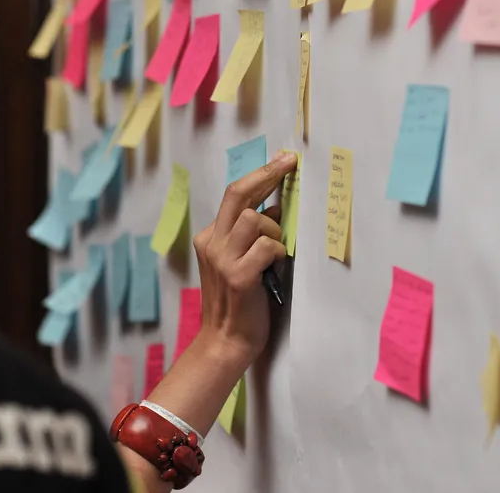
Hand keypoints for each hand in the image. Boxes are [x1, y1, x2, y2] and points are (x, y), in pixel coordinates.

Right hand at [193, 151, 298, 366]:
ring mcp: (223, 259)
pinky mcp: (239, 276)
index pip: (235, 194)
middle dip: (267, 174)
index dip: (261, 173)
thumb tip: (277, 207)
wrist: (226, 341)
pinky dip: (277, 252)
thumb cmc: (241, 300)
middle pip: (238, 194)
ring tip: (276, 251)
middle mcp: (211, 243)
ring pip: (254, 219)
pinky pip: (267, 247)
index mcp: (210, 237)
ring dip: (274, 229)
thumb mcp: (244, 260)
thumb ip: (254, 233)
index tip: (283, 158)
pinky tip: (274, 267)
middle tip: (289, 162)